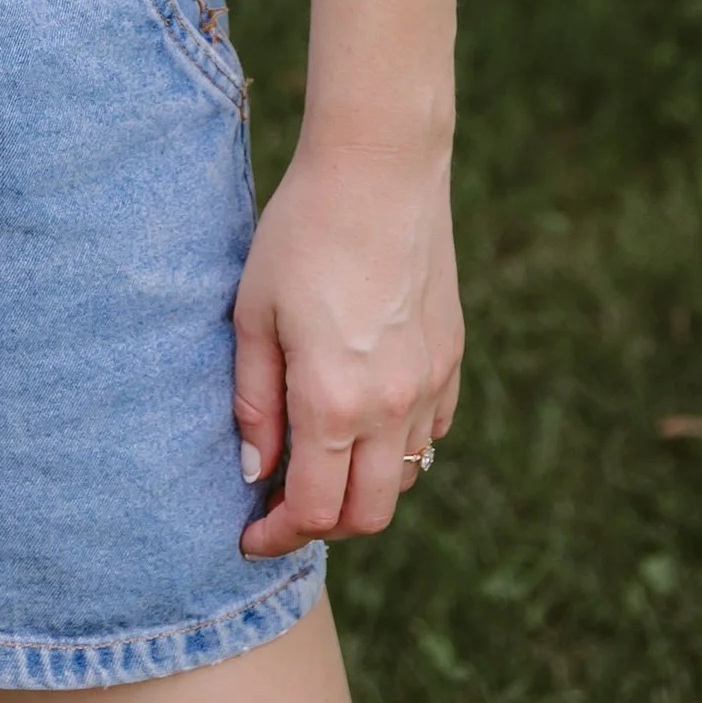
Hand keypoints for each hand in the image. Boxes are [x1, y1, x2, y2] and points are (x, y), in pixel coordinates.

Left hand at [235, 132, 462, 555]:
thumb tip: (257, 473)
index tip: (249, 534)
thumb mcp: (253, 313)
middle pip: (367, 515)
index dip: (278, 535)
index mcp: (334, 401)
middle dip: (322, 526)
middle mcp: (392, 406)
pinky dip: (398, 445)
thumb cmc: (302, 231)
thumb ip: (254, 402)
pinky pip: (432, 431)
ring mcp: (430, 383)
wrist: (379, 167)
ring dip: (361, 486)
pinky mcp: (452, 357)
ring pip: (404, 477)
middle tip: (282, 507)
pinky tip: (363, 416)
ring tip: (319, 455)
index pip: (314, 511)